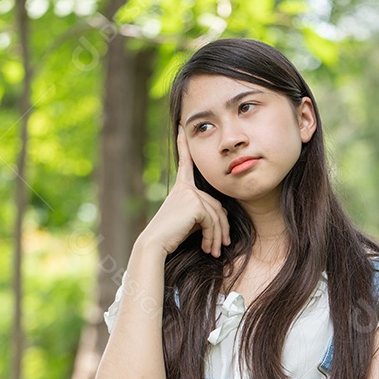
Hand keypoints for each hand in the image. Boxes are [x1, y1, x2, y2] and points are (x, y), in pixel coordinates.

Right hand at [137, 126, 230, 258]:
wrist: (155, 244)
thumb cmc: (171, 236)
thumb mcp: (190, 221)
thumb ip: (204, 212)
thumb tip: (224, 214)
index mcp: (181, 188)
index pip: (185, 162)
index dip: (183, 145)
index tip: (180, 126)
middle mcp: (185, 187)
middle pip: (216, 204)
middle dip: (222, 228)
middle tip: (223, 247)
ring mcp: (189, 193)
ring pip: (216, 215)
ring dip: (218, 236)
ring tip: (215, 252)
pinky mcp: (194, 203)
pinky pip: (212, 220)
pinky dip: (213, 237)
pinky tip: (207, 248)